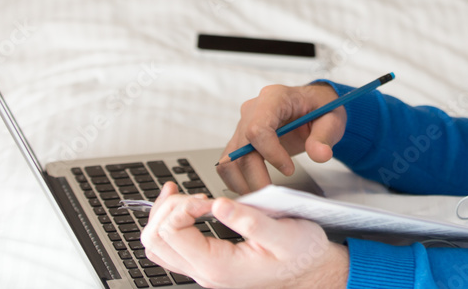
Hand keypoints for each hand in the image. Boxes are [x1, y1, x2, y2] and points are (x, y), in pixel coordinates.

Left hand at [142, 182, 348, 288]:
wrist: (312, 272)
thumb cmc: (302, 254)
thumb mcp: (284, 234)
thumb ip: (251, 221)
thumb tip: (219, 206)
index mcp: (219, 266)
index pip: (172, 233)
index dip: (183, 206)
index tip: (208, 198)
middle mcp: (205, 272)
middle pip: (156, 241)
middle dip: (168, 209)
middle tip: (195, 196)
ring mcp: (203, 270)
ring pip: (157, 246)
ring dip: (163, 215)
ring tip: (179, 194)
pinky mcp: (207, 263)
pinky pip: (170, 247)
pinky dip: (170, 223)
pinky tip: (185, 206)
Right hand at [216, 82, 343, 193]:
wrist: (313, 106)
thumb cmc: (320, 108)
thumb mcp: (331, 119)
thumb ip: (325, 136)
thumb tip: (319, 154)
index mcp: (274, 98)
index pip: (258, 128)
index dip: (270, 153)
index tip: (289, 170)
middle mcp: (253, 109)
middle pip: (242, 148)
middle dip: (255, 176)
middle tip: (272, 196)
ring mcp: (244, 124)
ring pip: (230, 158)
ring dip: (242, 182)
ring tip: (262, 198)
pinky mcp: (241, 139)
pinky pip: (229, 162)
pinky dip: (237, 180)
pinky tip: (253, 190)